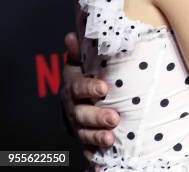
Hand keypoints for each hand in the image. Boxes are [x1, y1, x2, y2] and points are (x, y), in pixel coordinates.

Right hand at [62, 32, 118, 158]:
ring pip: (84, 133)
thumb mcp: (81, 62)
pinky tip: (104, 156)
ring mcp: (78, 125)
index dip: (89, 88)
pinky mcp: (84, 139)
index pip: (78, 88)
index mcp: (73, 86)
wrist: (77, 99)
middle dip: (97, 117)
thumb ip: (79, 51)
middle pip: (81, 114)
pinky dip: (95, 152)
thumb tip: (71, 36)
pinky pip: (87, 148)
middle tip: (114, 118)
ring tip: (111, 138)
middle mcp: (73, 107)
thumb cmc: (84, 76)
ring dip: (97, 136)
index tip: (104, 88)